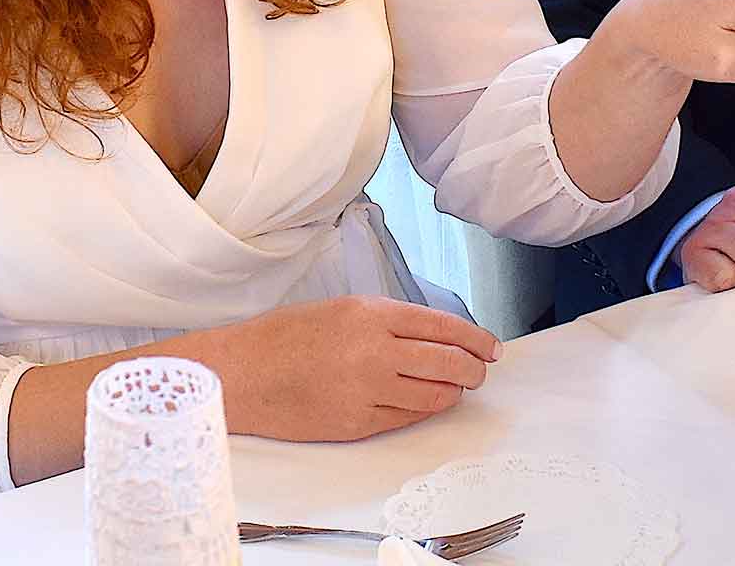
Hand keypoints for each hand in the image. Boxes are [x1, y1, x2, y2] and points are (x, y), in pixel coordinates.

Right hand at [199, 295, 498, 441]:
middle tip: (481, 370)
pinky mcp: (358, 424)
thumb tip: (434, 338)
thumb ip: (387, 322)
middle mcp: (375, 351)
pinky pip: (405, 418)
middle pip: (448, 363)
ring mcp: (367, 391)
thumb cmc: (284, 337)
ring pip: (434, 396)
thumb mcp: (340, 310)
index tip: (491, 346)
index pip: (444, 326)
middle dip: (473, 368)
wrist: (243, 373)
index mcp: (371, 314)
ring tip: (456, 387)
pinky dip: (422, 410)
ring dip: (453, 392)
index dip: (476, 338)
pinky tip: (425, 403)